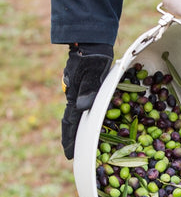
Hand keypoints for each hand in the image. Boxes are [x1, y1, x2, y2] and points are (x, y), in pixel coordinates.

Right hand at [61, 43, 112, 158]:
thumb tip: (81, 107)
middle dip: (75, 139)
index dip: (70, 140)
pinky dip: (90, 118)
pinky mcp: (88, 87)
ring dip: (83, 129)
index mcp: (74, 96)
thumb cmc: (93, 56)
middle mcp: (76, 97)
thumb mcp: (92, 71)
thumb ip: (88, 88)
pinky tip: (95, 122)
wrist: (91, 41)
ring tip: (85, 143)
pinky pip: (89, 107)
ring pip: (81, 115)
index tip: (70, 155)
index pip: (70, 123)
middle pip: (74, 122)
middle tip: (76, 154)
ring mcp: (81, 92)